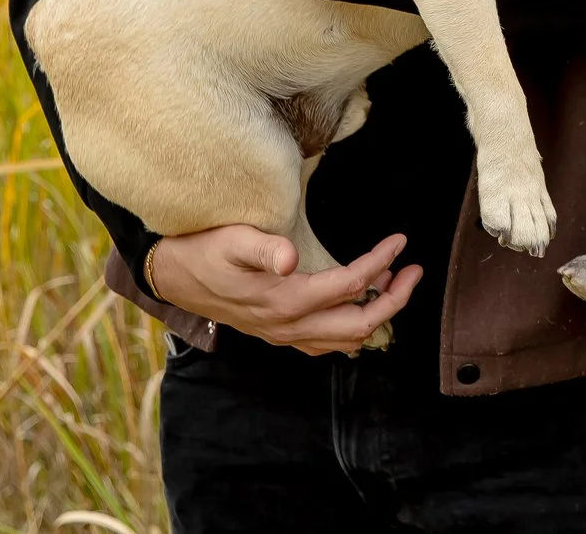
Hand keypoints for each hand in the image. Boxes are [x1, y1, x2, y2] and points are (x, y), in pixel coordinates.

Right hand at [147, 226, 422, 355]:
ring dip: (377, 314)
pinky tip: (359, 303)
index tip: (400, 240)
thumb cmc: (204, 251)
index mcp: (285, 301)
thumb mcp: (231, 240)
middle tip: (414, 270)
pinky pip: (327, 344)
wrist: (171, 277)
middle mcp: (289, 326)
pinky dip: (352, 327)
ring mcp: (284, 336)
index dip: (381, 262)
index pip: (351, 286)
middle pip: (360, 325)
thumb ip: (262, 249)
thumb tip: (288, 257)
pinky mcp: (279, 335)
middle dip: (395, 300)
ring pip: (346, 340)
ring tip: (392, 282)